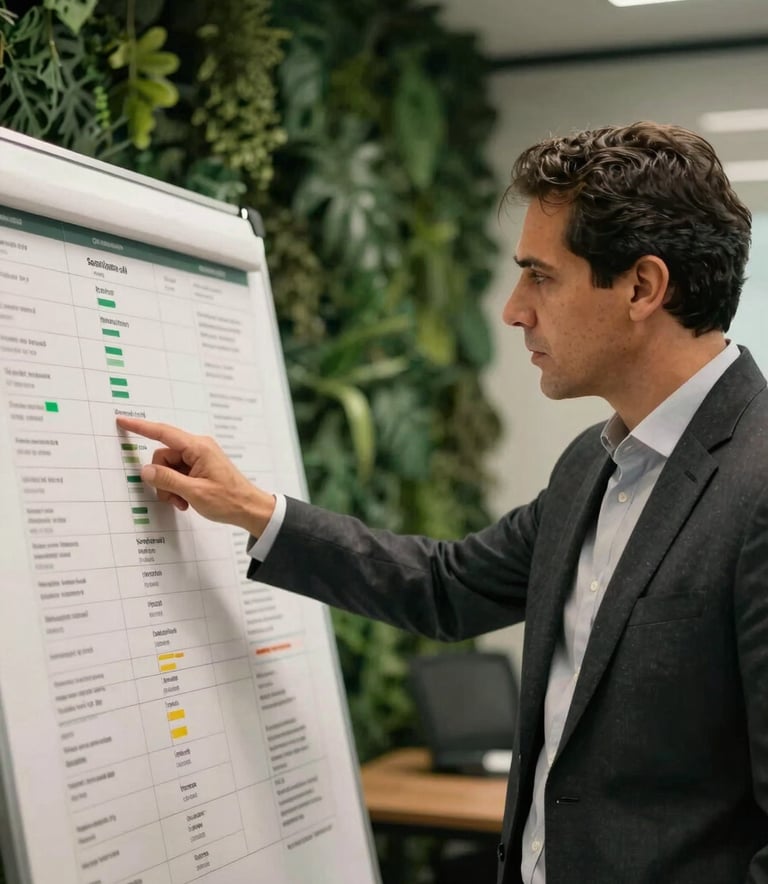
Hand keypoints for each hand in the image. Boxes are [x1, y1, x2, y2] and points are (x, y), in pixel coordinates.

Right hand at [115, 417, 275, 534]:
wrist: (249, 509)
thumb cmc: (229, 500)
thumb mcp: (194, 492)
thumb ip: (167, 480)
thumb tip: (145, 471)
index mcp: (199, 448)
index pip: (163, 433)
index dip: (140, 427)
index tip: (123, 421)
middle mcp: (198, 448)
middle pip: (164, 457)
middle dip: (162, 478)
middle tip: (172, 498)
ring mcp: (199, 458)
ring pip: (169, 468)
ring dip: (170, 487)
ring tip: (182, 502)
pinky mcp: (200, 468)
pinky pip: (178, 474)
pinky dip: (177, 488)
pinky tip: (186, 501)